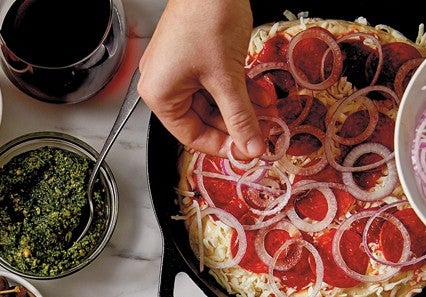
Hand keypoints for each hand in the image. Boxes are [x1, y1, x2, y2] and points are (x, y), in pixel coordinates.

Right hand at [139, 0, 269, 157]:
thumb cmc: (207, 18)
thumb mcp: (228, 78)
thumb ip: (241, 117)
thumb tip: (251, 146)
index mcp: (159, 94)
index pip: (190, 135)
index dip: (222, 145)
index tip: (246, 150)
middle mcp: (163, 83)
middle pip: (203, 118)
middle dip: (235, 123)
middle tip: (261, 132)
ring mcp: (177, 68)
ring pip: (212, 100)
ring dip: (241, 106)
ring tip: (266, 110)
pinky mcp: (192, 55)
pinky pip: (213, 82)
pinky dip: (236, 88)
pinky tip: (258, 92)